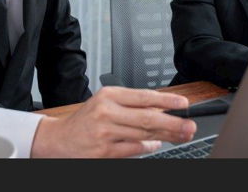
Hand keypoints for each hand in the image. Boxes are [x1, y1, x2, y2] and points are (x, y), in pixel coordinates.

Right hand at [30, 86, 196, 157]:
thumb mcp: (106, 103)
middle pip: (147, 117)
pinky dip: (146, 146)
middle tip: (189, 125)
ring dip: (164, 135)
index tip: (183, 104)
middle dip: (172, 122)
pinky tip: (155, 144)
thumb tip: (161, 108)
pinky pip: (132, 149)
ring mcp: (105, 132)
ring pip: (142, 133)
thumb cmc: (85, 120)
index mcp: (109, 95)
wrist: (58, 139)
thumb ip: (131, 105)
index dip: (167, 101)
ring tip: (179, 135)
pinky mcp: (103, 151)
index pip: (144, 96)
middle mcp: (106, 111)